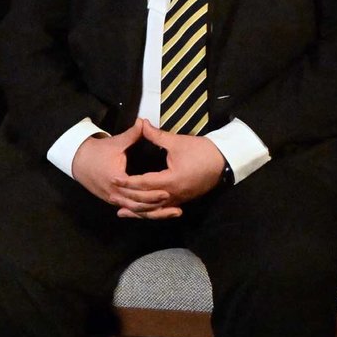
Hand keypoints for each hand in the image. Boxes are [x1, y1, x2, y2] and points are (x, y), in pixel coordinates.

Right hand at [72, 122, 176, 216]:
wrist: (78, 160)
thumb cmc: (96, 152)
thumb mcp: (115, 143)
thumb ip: (132, 134)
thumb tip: (144, 122)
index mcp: (116, 179)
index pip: (136, 190)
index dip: (152, 193)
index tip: (167, 191)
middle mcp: (114, 193)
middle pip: (139, 205)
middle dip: (157, 207)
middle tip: (175, 206)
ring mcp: (113, 199)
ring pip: (137, 211)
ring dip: (155, 213)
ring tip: (173, 212)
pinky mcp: (114, 201)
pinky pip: (132, 209)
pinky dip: (145, 213)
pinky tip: (158, 214)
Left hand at [111, 118, 225, 218]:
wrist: (225, 161)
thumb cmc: (202, 151)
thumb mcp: (177, 142)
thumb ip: (156, 135)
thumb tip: (141, 123)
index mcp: (171, 180)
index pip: (143, 184)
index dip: (127, 182)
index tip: (113, 179)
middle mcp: (174, 194)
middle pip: (146, 200)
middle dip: (128, 199)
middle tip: (111, 195)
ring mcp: (179, 199)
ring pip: (155, 209)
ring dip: (137, 211)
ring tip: (120, 212)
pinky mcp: (183, 200)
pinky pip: (163, 209)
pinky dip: (151, 212)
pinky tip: (142, 213)